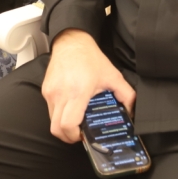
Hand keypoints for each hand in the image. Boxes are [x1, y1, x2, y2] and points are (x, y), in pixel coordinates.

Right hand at [42, 29, 135, 143]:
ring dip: (63, 126)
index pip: (67, 125)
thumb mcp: (112, 76)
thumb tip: (131, 110)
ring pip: (51, 121)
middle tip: (80, 134)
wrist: (71, 41)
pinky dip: (59, 114)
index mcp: (77, 92)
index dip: (75, 136)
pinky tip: (71, 108)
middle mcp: (60, 94)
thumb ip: (126, 94)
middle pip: (56, 129)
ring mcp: (50, 92)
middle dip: (68, 137)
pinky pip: (50, 110)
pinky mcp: (46, 90)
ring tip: (76, 121)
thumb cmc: (89, 57)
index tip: (84, 136)